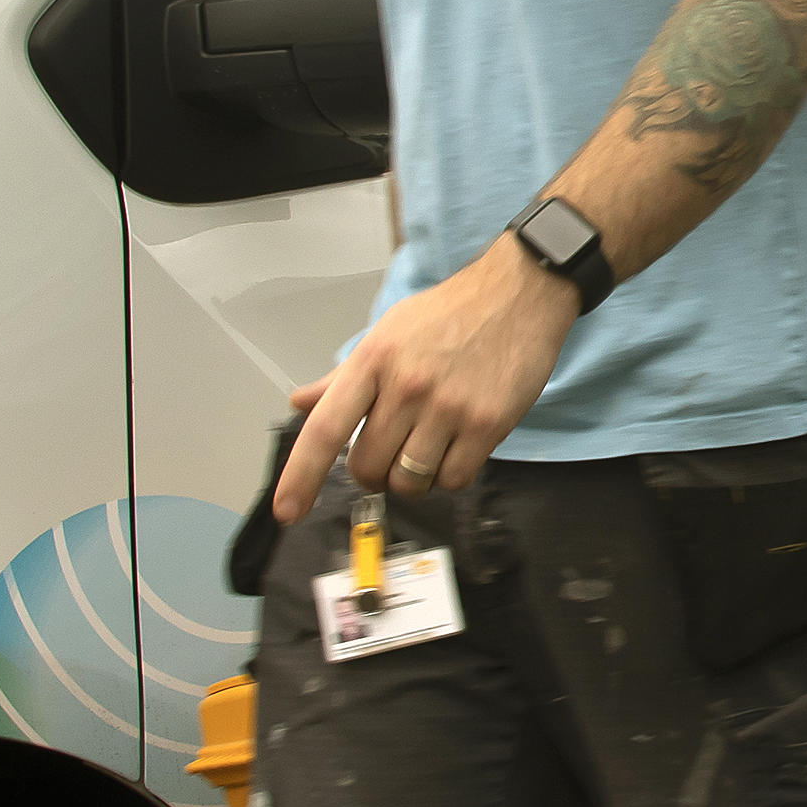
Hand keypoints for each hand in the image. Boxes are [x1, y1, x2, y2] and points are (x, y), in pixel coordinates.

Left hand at [270, 237, 576, 517]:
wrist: (519, 294)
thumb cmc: (447, 314)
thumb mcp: (388, 332)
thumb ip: (344, 376)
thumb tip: (299, 403)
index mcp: (372, 361)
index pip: (325, 429)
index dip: (300, 476)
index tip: (287, 512)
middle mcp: (405, 386)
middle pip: (368, 466)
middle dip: (374, 471)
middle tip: (392, 450)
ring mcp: (447, 407)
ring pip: (410, 481)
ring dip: (413, 477)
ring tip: (428, 448)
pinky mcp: (487, 424)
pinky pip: (454, 480)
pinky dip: (450, 475)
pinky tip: (457, 448)